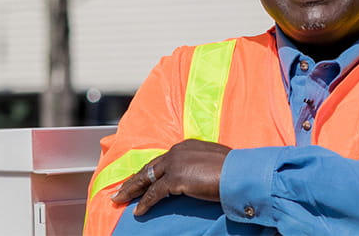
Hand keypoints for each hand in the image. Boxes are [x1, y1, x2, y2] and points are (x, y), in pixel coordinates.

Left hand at [111, 139, 231, 215]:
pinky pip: (154, 194)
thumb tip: (196, 175)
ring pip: (147, 178)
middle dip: (134, 180)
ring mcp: (175, 164)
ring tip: (120, 199)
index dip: (148, 171)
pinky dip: (145, 203)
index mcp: (186, 146)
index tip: (139, 178)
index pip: (161, 160)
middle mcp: (178, 151)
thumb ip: (199, 164)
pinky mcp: (175, 178)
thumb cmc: (232, 169)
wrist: (238, 172)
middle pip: (150, 167)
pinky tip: (138, 211)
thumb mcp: (213, 161)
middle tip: (121, 190)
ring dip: (132, 190)